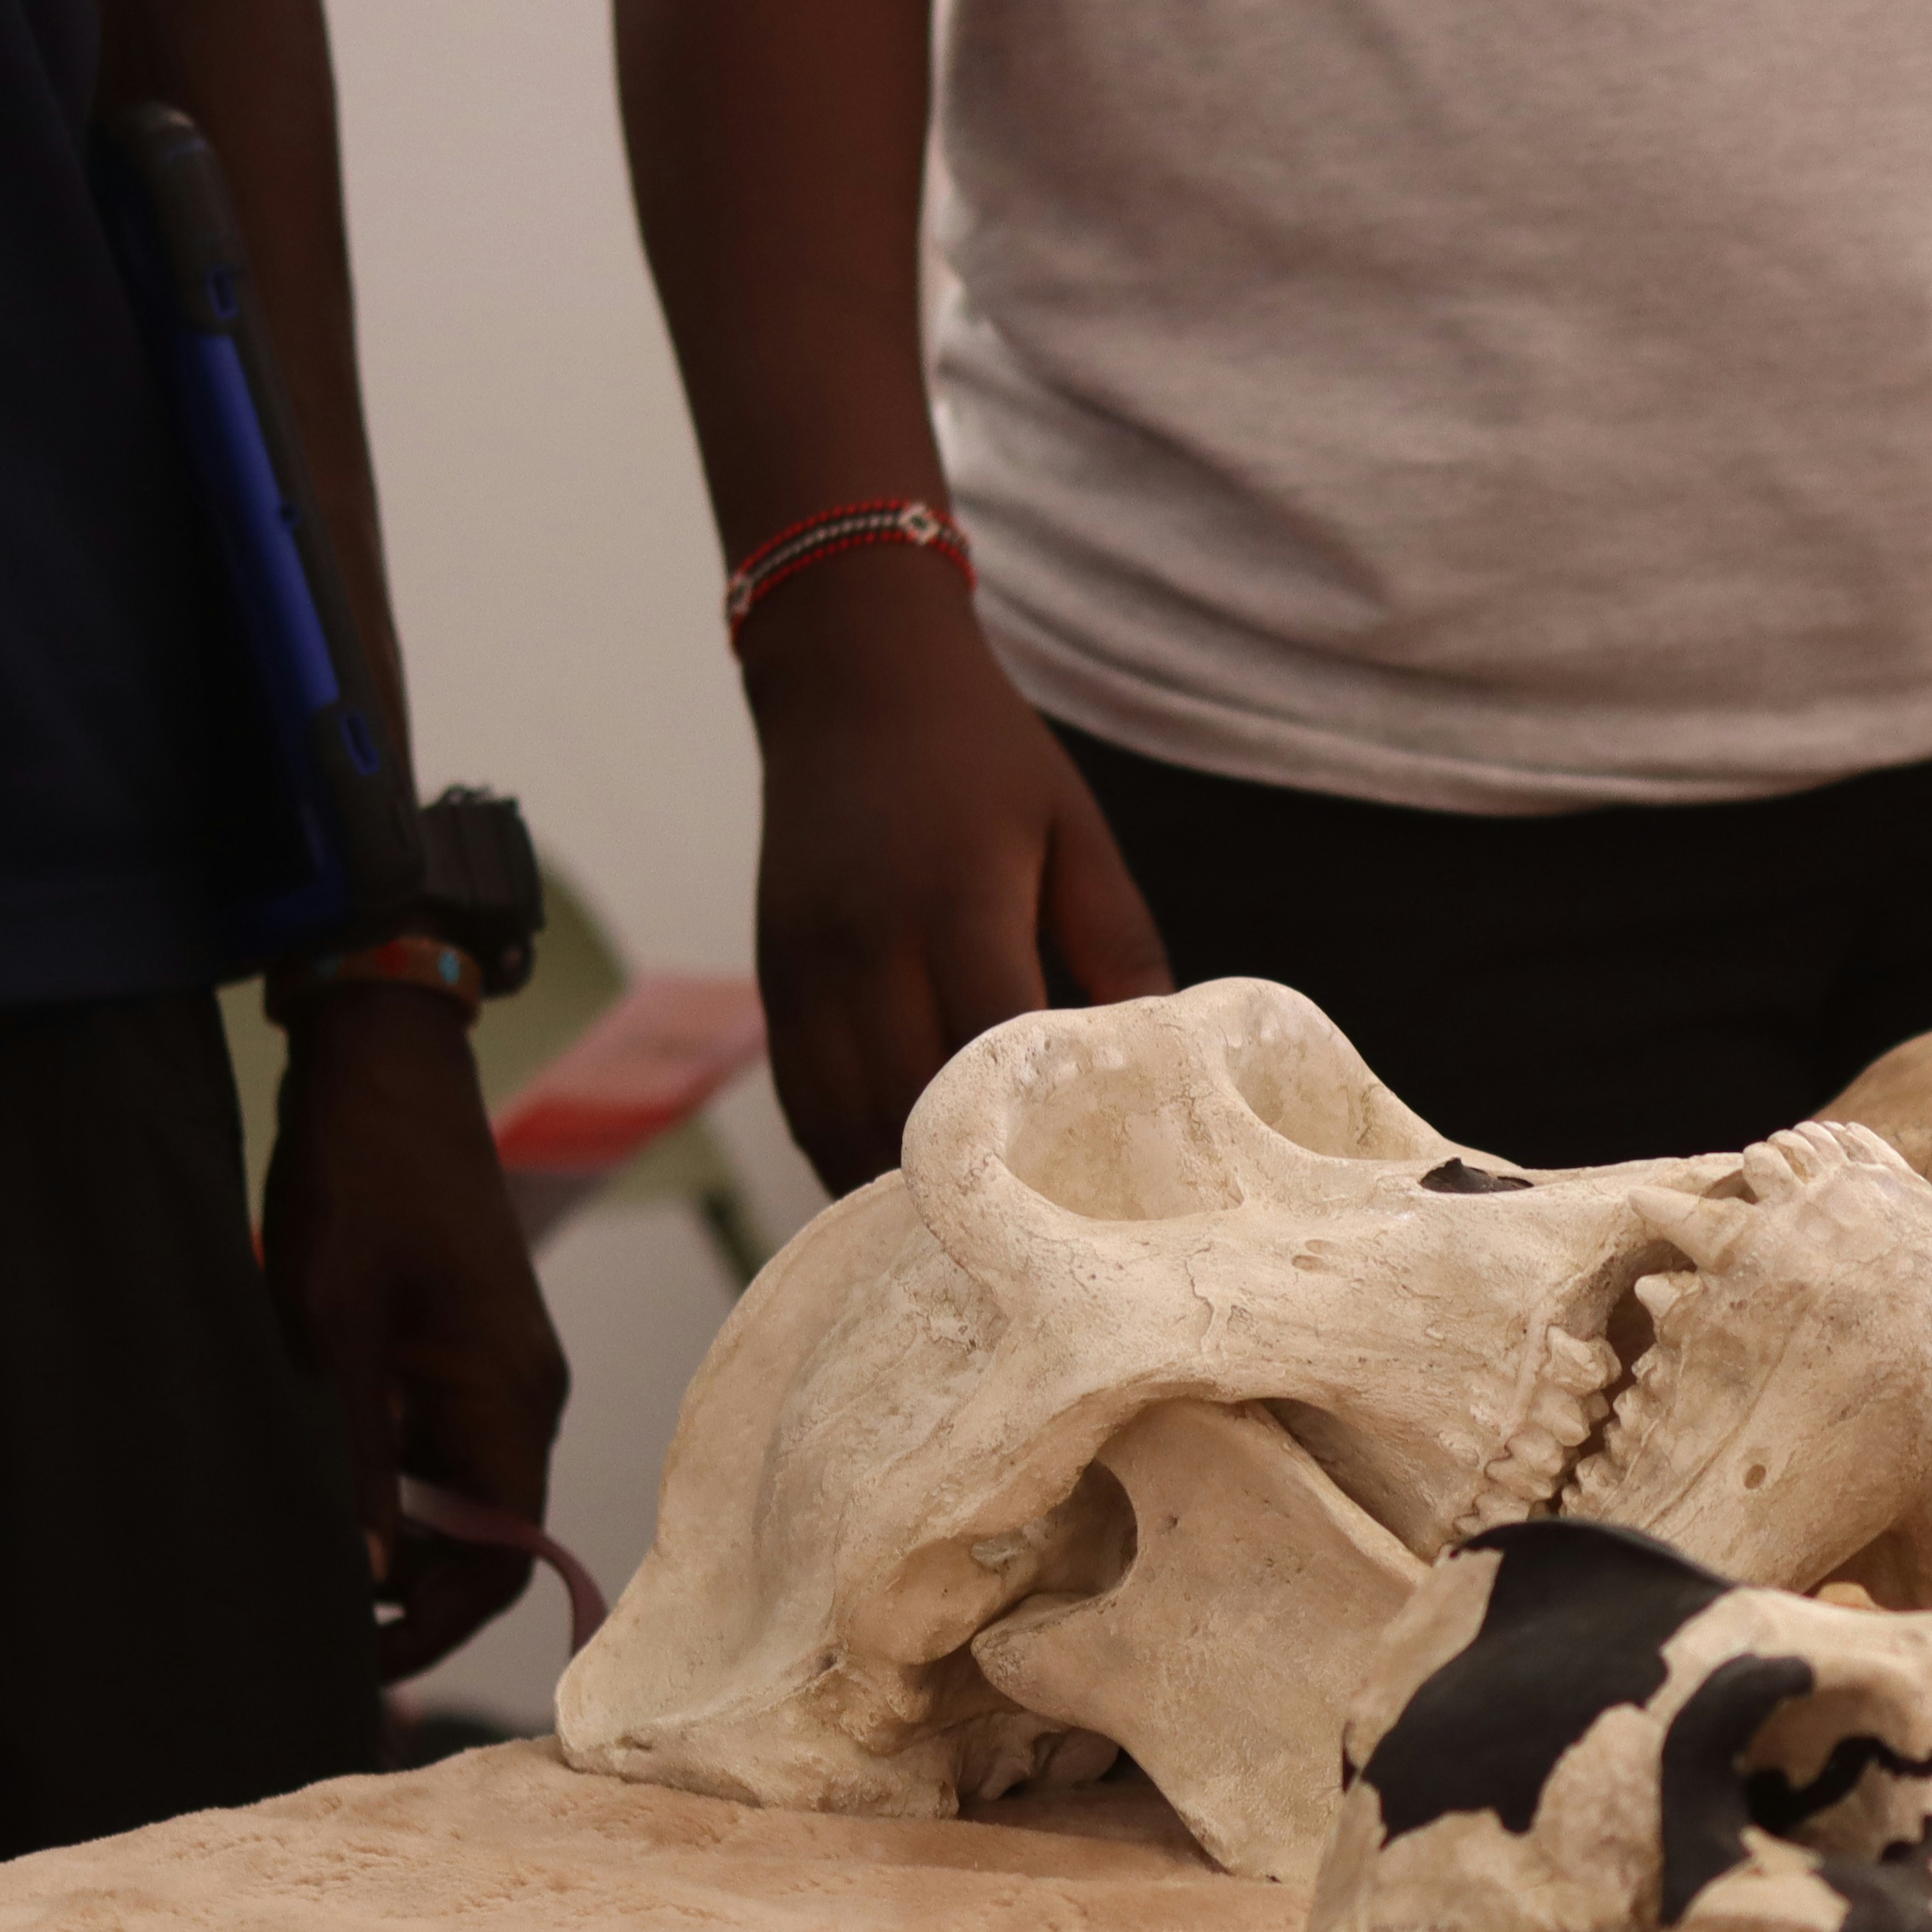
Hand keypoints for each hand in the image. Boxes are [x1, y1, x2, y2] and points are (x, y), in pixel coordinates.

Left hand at [264, 989, 572, 1680]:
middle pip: (486, 1539)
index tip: (358, 1669)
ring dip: (388, 1539)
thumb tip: (367, 1577)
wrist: (385, 1069)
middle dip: (409, 1600)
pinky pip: (436, 1445)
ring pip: (457, 1495)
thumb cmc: (359, 1182)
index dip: (440, 1628)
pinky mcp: (462, 1346)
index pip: (507, 1558)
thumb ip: (354, 1452)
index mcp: (508, 1398)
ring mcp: (495, 1369)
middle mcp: (520, 1395)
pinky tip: (308, 1482)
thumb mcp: (332, 1323)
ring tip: (291, 1563)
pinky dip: (383, 1482)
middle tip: (304, 1634)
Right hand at [745, 560, 1173, 1193]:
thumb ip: (1118, 948)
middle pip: (909, 1114)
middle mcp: (865, 948)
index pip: (992, 1061)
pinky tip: (902, 1194)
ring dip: (899, 1195)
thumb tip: (1160, 1059)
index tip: (1097, 1209)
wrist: (848, 672)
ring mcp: (804, 970)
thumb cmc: (983, 752)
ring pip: (841, 1125)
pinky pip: (802, 1101)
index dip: (1038, 1146)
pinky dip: (847, 1156)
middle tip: (1041, 1259)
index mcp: (955, 904)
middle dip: (971, 1196)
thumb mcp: (1076, 832)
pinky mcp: (771, 980)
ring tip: (972, 1250)